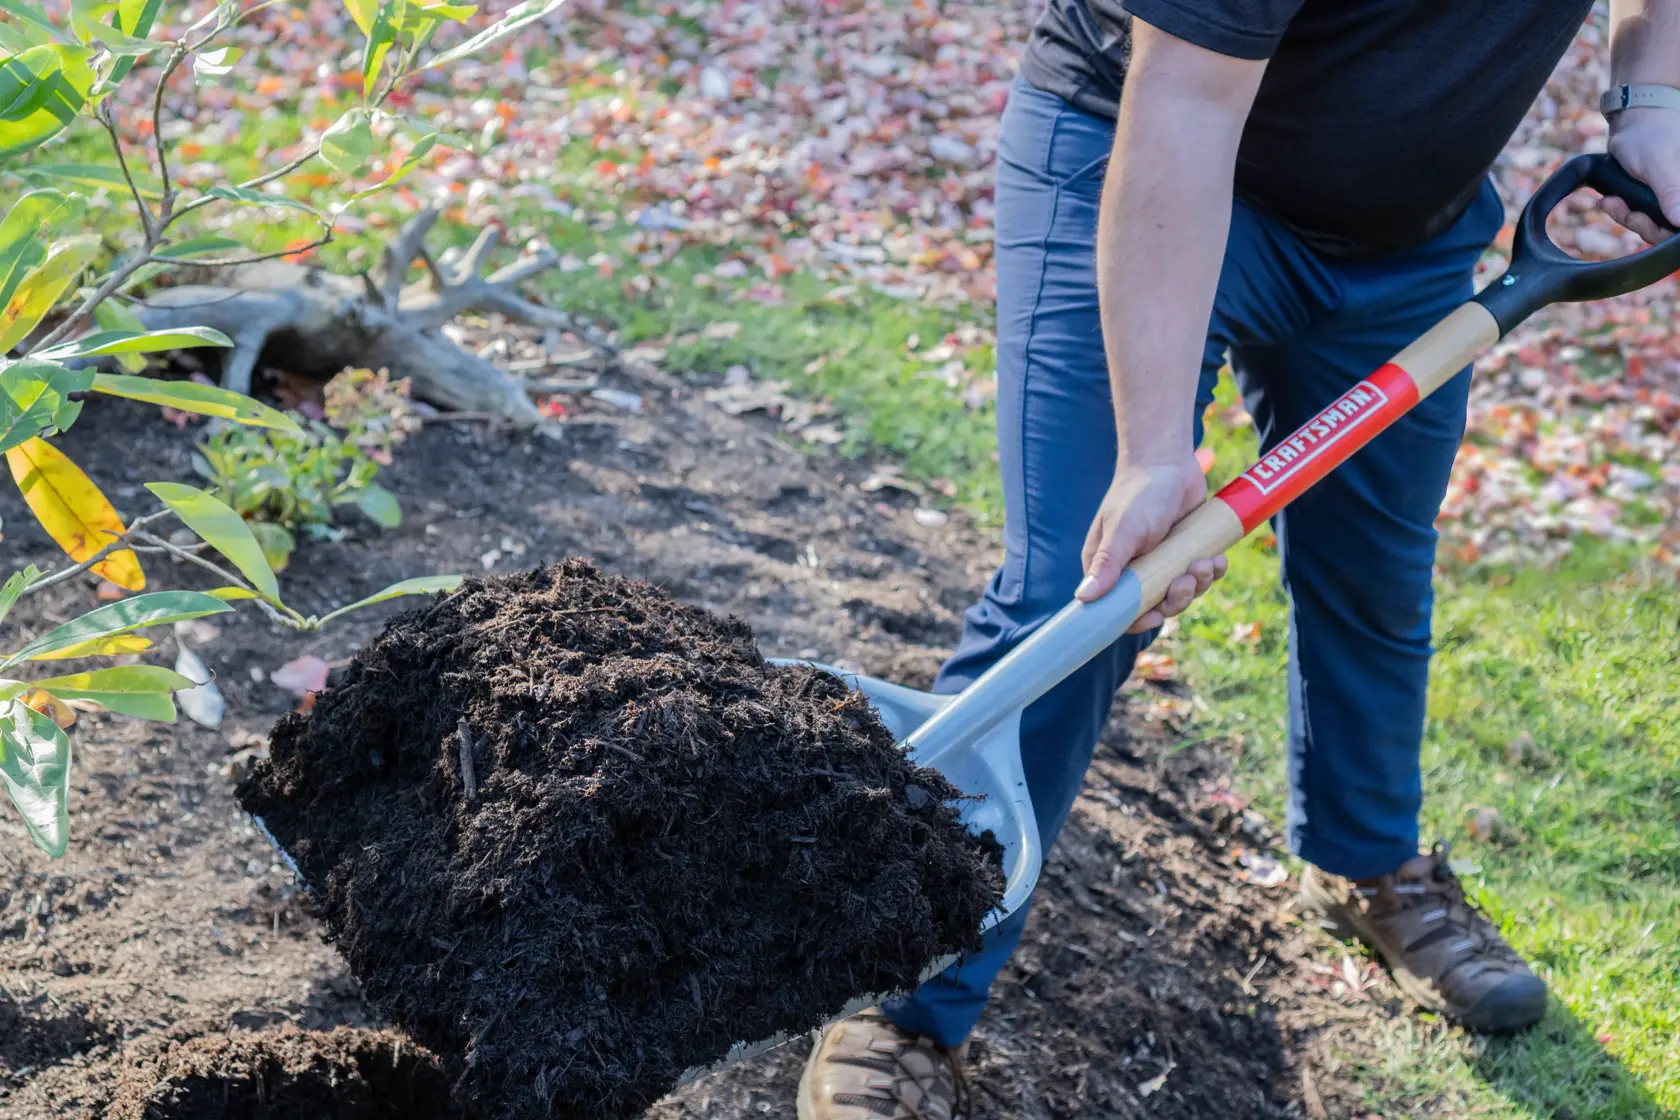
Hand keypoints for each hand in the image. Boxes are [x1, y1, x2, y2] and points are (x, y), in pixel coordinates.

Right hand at [1076, 458, 1227, 633]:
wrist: (1168, 462)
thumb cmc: (1138, 494)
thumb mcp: (1122, 531)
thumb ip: (1106, 564)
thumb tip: (1083, 598)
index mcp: (1110, 568)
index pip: (1118, 609)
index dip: (1137, 619)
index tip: (1156, 615)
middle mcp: (1135, 569)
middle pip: (1156, 606)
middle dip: (1176, 599)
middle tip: (1186, 580)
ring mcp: (1163, 562)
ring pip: (1182, 592)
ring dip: (1198, 584)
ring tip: (1206, 562)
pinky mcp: (1185, 552)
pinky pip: (1201, 575)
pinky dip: (1211, 571)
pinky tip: (1217, 559)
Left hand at [1604, 107, 1679, 243]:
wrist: (1632, 122)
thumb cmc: (1650, 136)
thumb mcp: (1659, 164)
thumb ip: (1670, 191)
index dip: (1667, 230)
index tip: (1644, 221)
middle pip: (1669, 229)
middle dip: (1643, 224)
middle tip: (1621, 209)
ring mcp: (1670, 198)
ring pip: (1653, 225)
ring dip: (1629, 218)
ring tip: (1610, 202)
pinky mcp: (1653, 199)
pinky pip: (1640, 216)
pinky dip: (1623, 212)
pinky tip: (1608, 201)